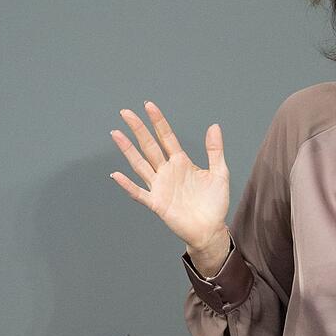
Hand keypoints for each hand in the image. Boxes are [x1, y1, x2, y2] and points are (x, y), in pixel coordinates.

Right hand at [110, 102, 230, 266]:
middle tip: (126, 112)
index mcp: (181, 162)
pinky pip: (139, 192)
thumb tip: (214, 126)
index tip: (149, 105)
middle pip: (149, 146)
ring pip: (140, 164)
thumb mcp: (219, 173)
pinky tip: (116, 175)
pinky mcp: (157, 203)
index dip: (158, 121)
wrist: (211, 229)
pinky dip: (127, 185)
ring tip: (116, 134)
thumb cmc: (215, 203)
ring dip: (128, 150)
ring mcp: (160, 187)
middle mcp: (167, 171)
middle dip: (138, 129)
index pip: (167, 137)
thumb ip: (215, 150)